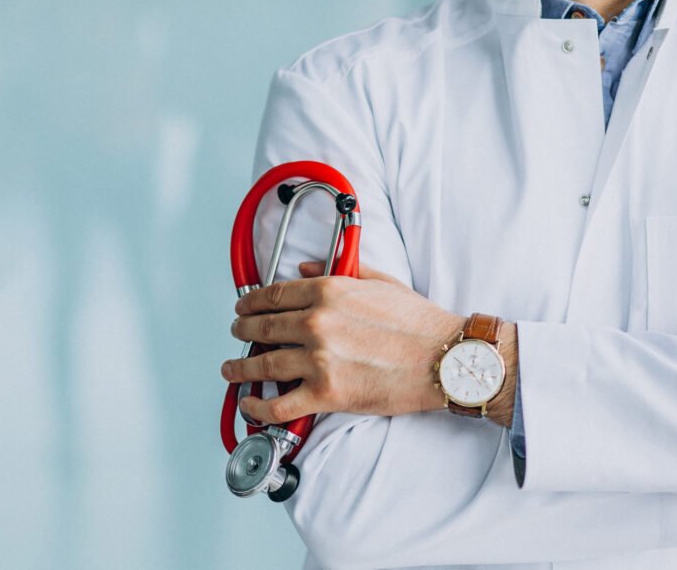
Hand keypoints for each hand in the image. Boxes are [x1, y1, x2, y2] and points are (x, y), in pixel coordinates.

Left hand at [221, 261, 465, 424]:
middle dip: (242, 331)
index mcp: (328, 292)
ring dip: (240, 368)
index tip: (243, 307)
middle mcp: (317, 324)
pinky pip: (279, 405)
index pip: (274, 295)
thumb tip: (305, 268)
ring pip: (262, 365)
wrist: (445, 359)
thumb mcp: (379, 282)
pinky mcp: (326, 394)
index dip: (251, 302)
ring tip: (231, 369)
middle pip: (262, 327)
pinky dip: (258, 408)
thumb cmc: (418, 323)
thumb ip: (338, 271)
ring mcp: (319, 361)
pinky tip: (250, 405)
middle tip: (237, 334)